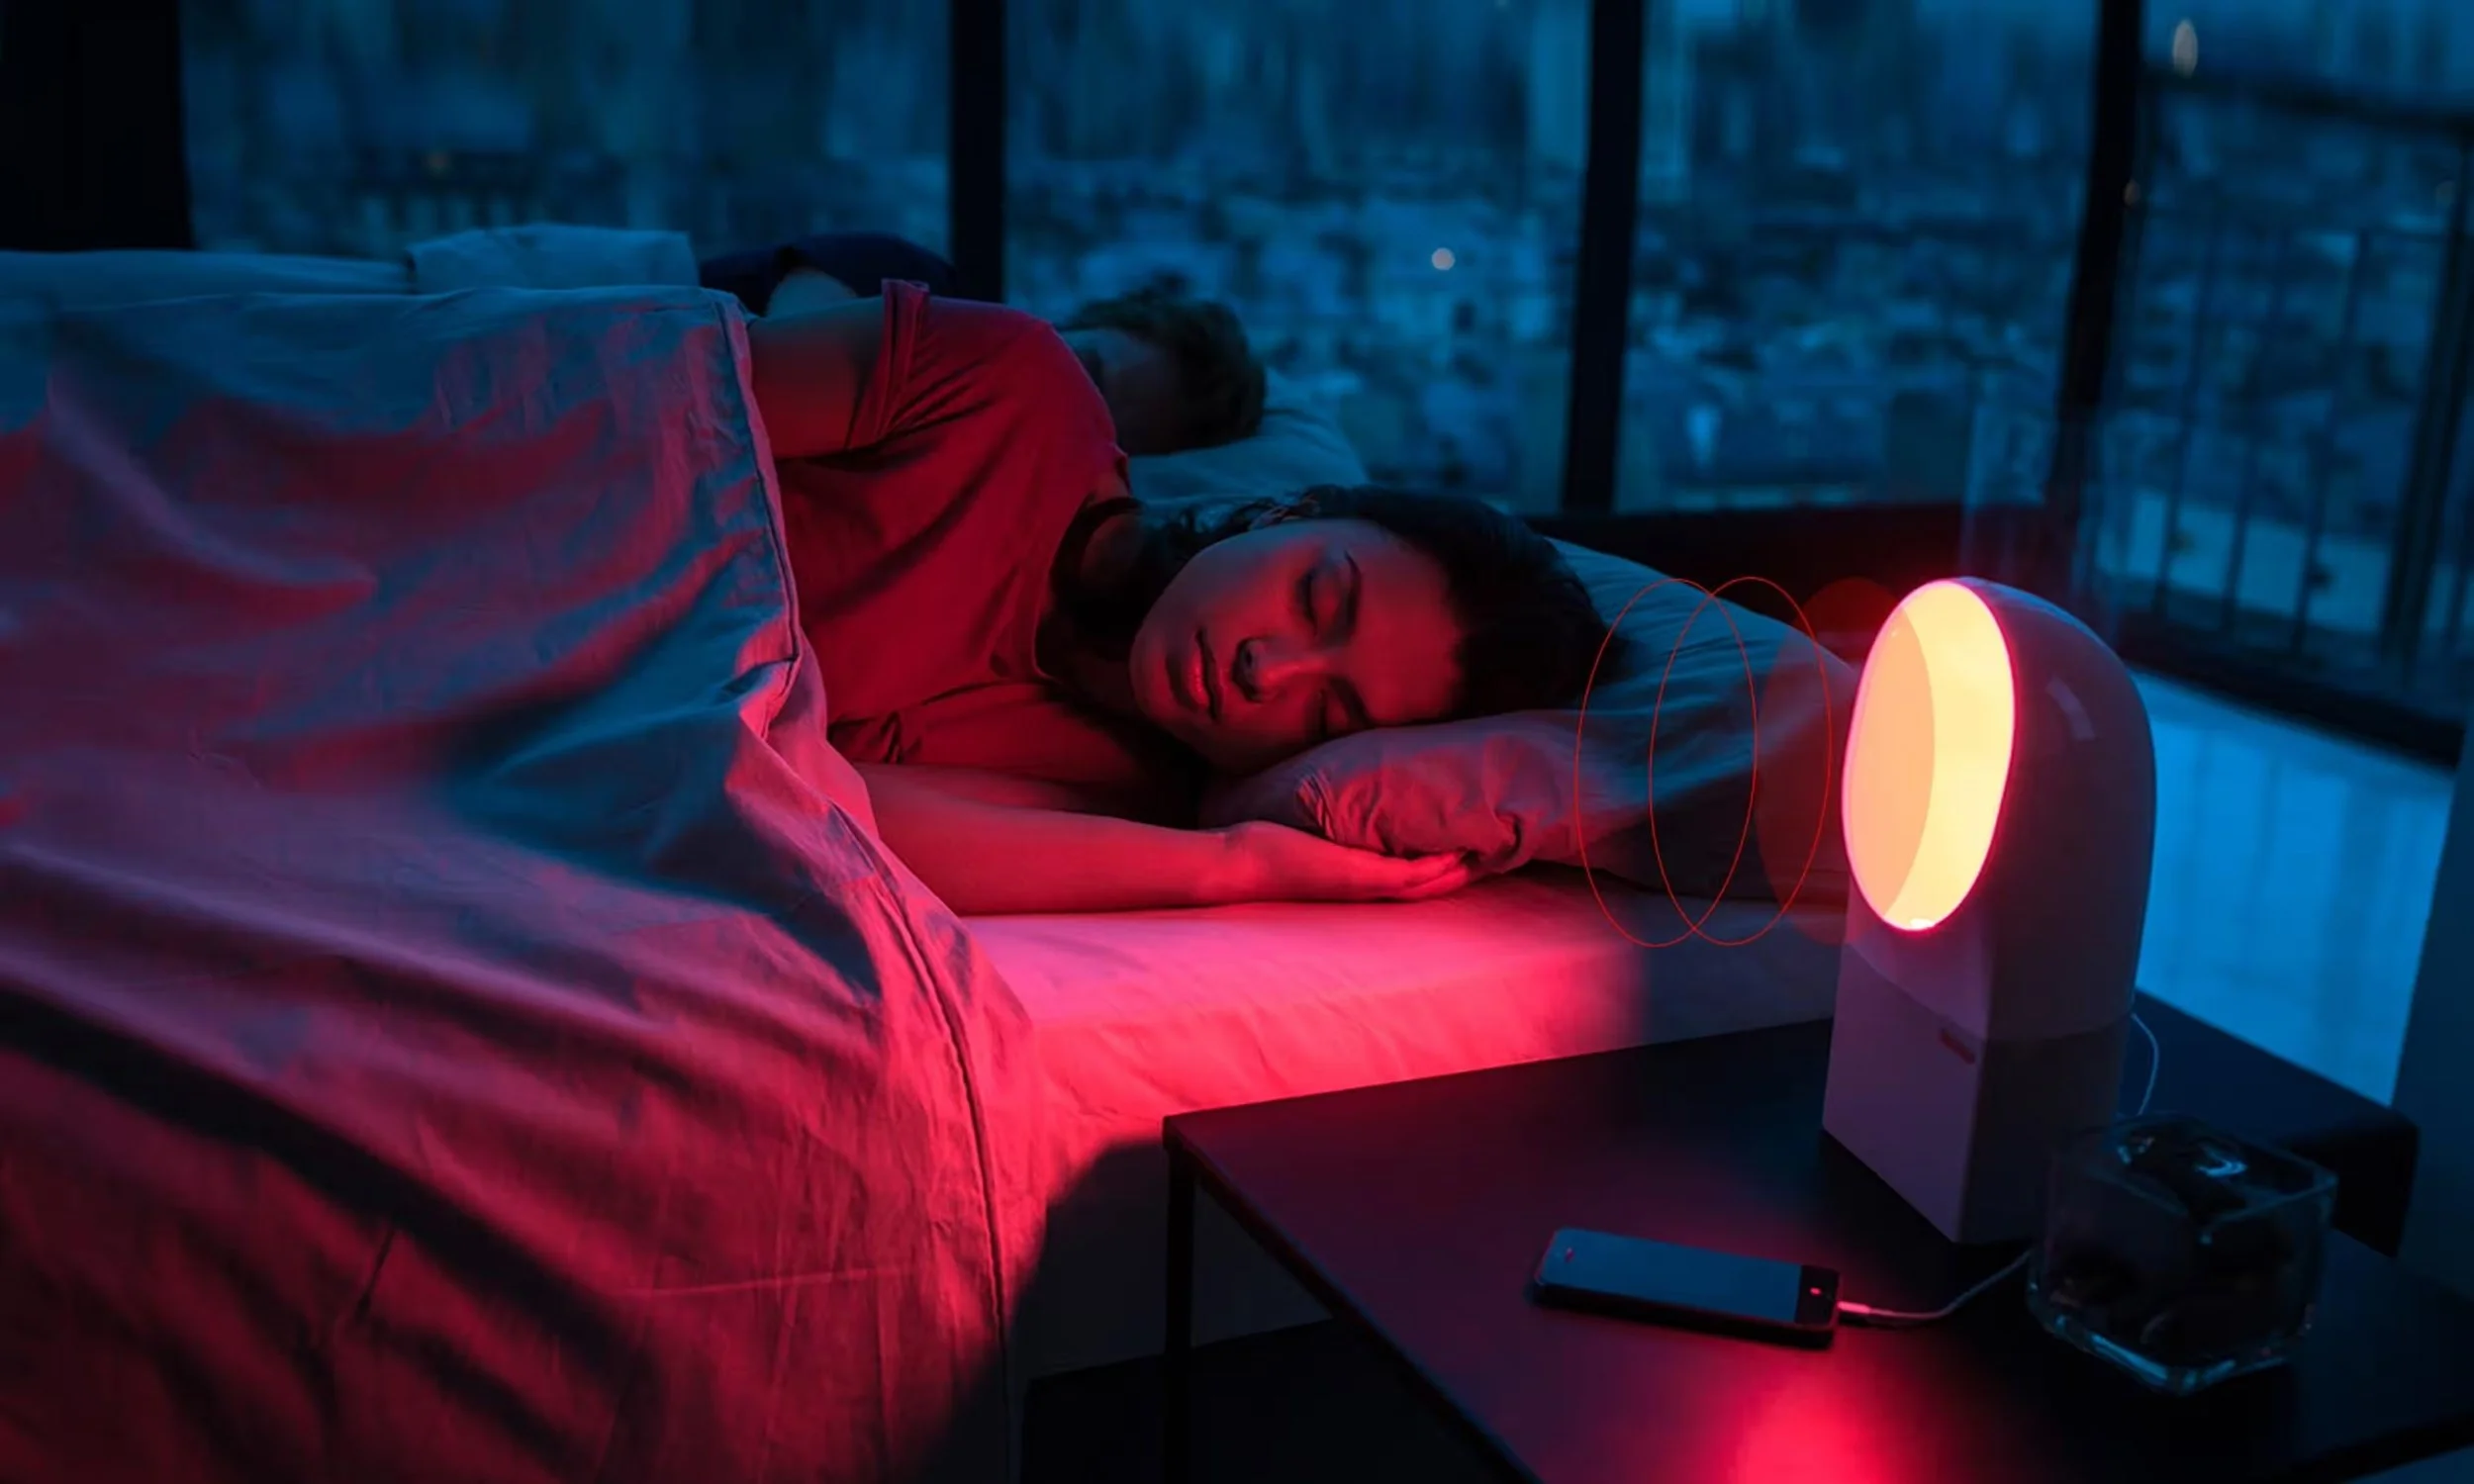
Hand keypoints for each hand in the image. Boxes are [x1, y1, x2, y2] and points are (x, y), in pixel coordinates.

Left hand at [1213, 822, 1476, 904]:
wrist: (1237, 865)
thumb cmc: (1264, 850)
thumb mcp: (1304, 835)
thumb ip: (1325, 825)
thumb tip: (1329, 796)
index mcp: (1355, 879)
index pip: (1408, 877)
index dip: (1440, 867)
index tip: (1466, 849)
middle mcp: (1363, 888)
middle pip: (1426, 885)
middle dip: (1460, 871)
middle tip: (1494, 852)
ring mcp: (1361, 883)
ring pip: (1423, 883)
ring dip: (1456, 869)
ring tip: (1488, 851)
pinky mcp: (1355, 875)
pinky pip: (1404, 875)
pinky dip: (1433, 867)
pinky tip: (1456, 854)